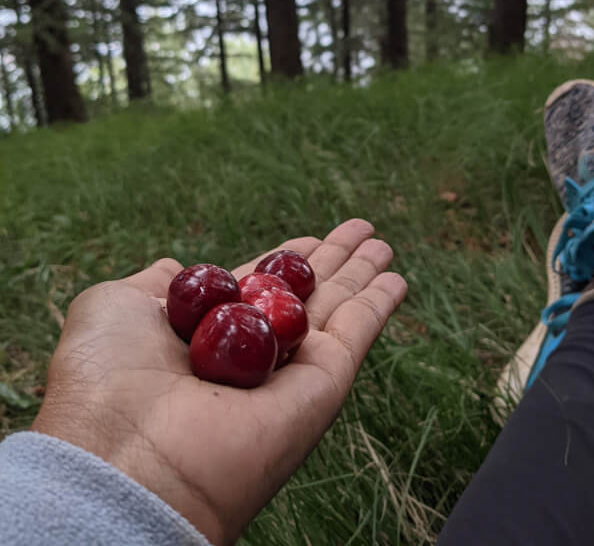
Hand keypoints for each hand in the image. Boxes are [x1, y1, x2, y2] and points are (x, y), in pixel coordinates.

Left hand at [32, 219, 406, 544]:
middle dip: (334, 261)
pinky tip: (397, 279)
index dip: (284, 262)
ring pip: (338, 310)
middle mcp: (251, 356)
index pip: (258, 289)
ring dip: (363, 275)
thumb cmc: (103, 383)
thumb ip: (150, 283)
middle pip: (305, 296)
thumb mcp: (112, 310)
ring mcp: (289, 372)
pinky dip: (380, 305)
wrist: (126, 457)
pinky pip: (357, 334)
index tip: (309, 238)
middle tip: (362, 230)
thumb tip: (173, 266)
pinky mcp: (321, 387)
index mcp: (204, 337)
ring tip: (382, 242)